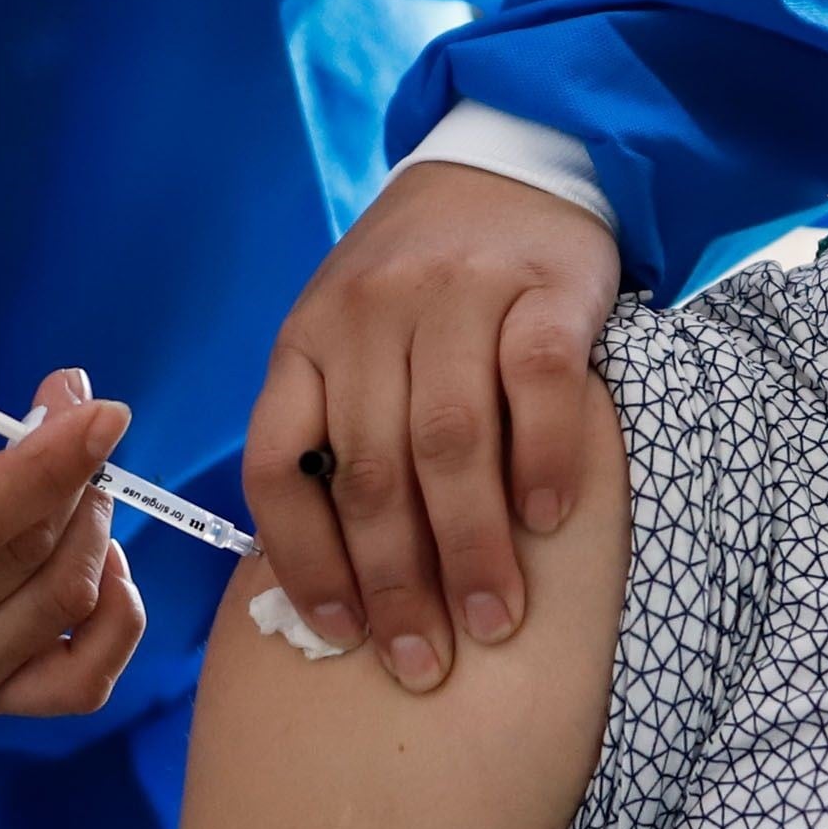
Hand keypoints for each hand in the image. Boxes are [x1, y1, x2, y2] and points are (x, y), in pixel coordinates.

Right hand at [0, 281, 147, 720]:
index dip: (38, 470)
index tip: (99, 412)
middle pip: (18, 558)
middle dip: (72, 472)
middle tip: (75, 405)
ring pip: (58, 605)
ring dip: (95, 525)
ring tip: (82, 467)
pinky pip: (79, 684)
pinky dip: (117, 623)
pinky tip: (106, 559)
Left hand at [243, 163, 617, 694]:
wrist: (509, 165)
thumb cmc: (423, 287)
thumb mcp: (350, 340)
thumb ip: (336, 429)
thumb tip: (336, 579)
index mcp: (305, 341)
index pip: (278, 464)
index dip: (303, 563)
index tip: (339, 638)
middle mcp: (367, 314)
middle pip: (369, 470)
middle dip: (396, 582)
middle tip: (425, 663)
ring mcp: (454, 294)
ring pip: (448, 440)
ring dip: (472, 545)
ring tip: (495, 620)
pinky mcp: (543, 286)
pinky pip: (536, 383)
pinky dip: (543, 459)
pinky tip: (549, 520)